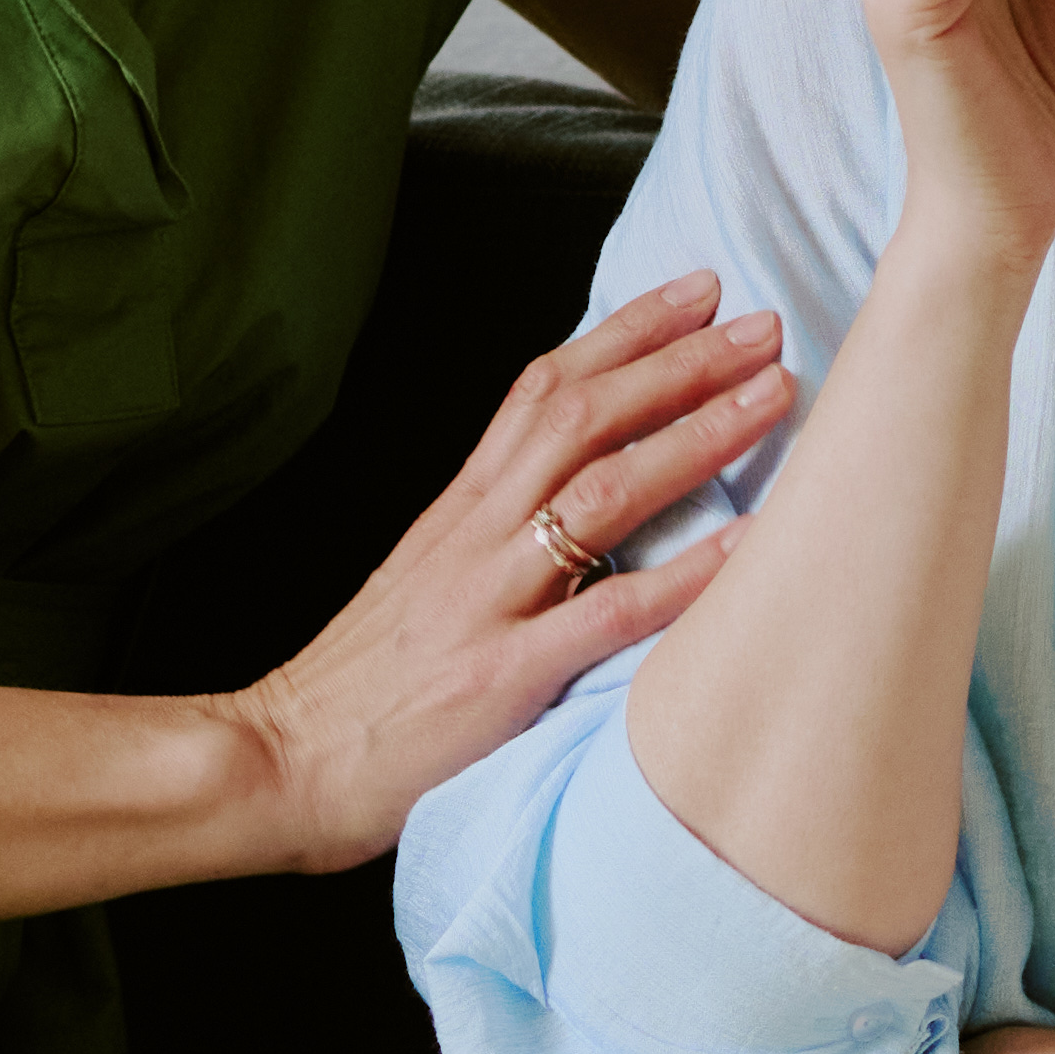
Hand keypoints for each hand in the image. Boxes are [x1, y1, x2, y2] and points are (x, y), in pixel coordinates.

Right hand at [218, 272, 793, 872]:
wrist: (282, 761)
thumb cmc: (361, 685)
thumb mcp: (426, 578)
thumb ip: (495, 532)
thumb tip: (575, 492)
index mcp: (459, 508)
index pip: (544, 389)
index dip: (625, 332)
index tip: (699, 291)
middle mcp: (475, 534)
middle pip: (584, 416)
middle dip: (680, 362)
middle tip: (763, 325)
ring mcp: (489, 600)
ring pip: (602, 490)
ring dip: (694, 435)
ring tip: (772, 396)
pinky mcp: (502, 675)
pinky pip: (608, 613)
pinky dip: (685, 574)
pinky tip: (750, 545)